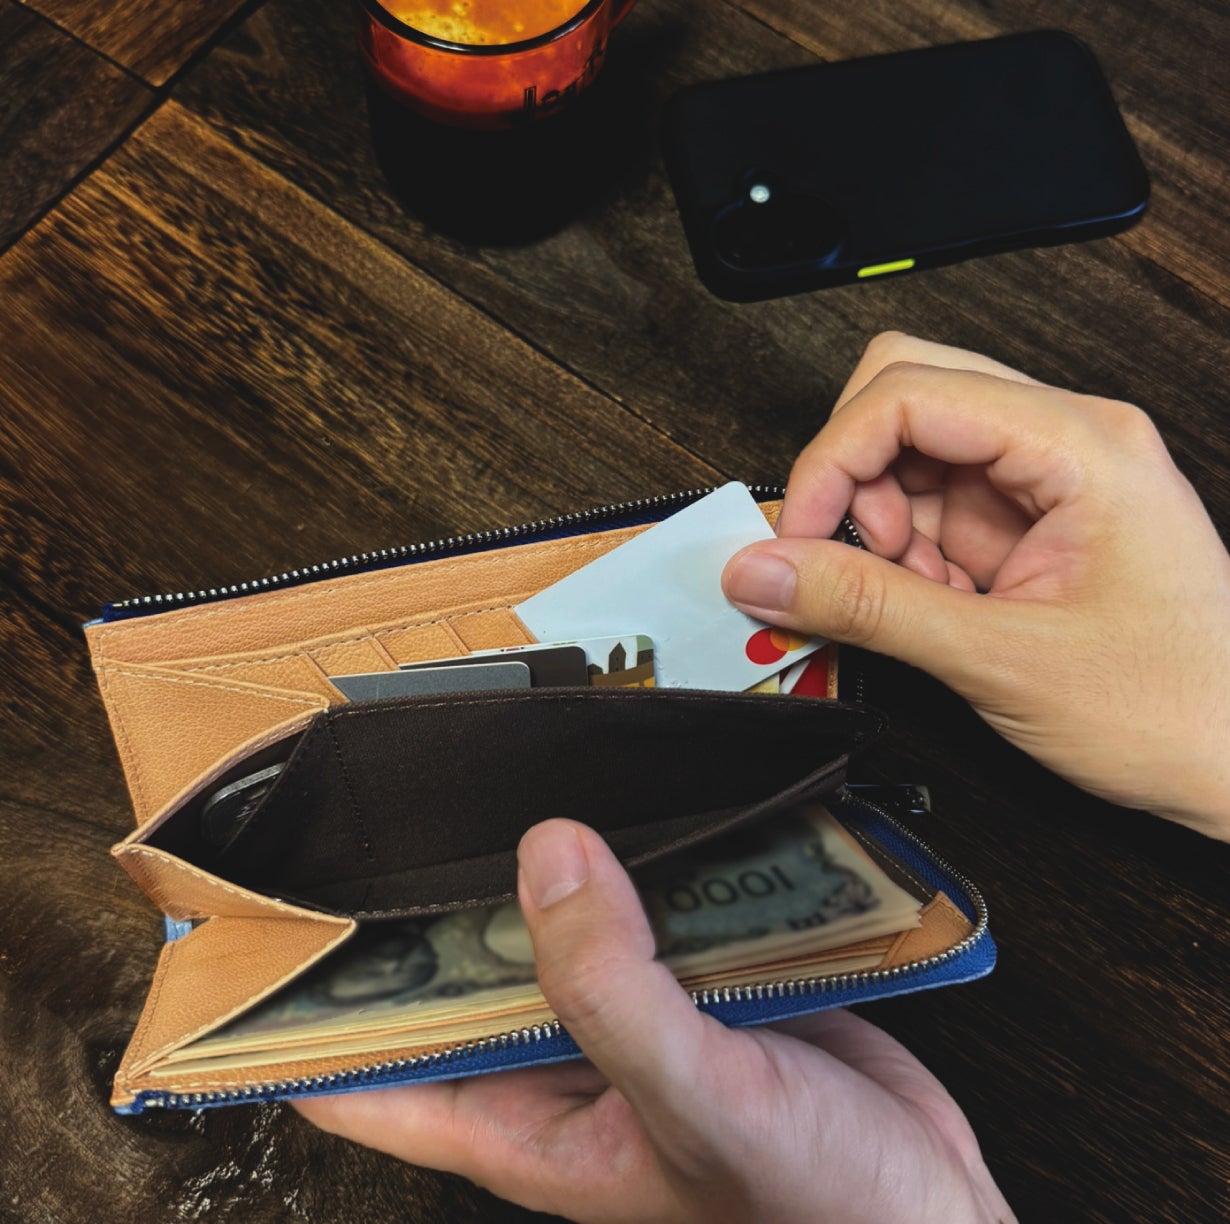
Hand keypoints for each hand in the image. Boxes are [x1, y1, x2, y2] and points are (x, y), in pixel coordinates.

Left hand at [295, 820, 1013, 1222]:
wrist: (933, 1214)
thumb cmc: (813, 1210)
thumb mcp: (698, 1105)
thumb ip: (612, 989)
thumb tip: (546, 857)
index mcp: (521, 1122)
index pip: (363, 1073)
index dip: (298, 1011)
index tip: (256, 927)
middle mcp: (561, 1061)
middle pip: (456, 968)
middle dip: (428, 896)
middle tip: (393, 801)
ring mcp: (629, 1013)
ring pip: (554, 922)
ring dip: (539, 862)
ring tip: (504, 773)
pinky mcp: (696, 976)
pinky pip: (644, 904)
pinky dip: (637, 857)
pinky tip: (634, 800)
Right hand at [723, 332, 1229, 839]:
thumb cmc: (1177, 708)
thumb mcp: (1002, 658)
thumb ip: (869, 607)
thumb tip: (764, 570)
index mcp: (1078, 443)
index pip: (908, 392)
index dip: (832, 461)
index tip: (796, 539)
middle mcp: (1063, 442)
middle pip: (905, 398)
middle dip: (852, 481)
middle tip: (837, 559)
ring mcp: (1044, 482)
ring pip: (909, 457)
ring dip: (877, 528)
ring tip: (905, 602)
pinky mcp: (1028, 525)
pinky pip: (931, 510)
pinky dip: (903, 559)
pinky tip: (931, 610)